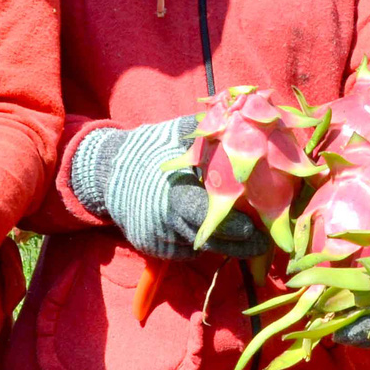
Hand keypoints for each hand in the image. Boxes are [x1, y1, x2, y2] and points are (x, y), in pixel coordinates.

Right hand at [72, 118, 266, 259]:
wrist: (107, 171)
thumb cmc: (148, 148)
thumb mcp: (174, 134)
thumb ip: (206, 131)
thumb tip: (242, 120)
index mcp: (171, 192)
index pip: (203, 215)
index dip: (231, 226)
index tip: (255, 230)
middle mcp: (163, 220)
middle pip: (208, 240)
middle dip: (238, 243)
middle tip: (263, 241)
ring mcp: (156, 237)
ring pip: (199, 247)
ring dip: (221, 242)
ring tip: (248, 237)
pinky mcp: (152, 248)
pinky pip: (183, 250)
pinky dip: (198, 241)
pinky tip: (207, 228)